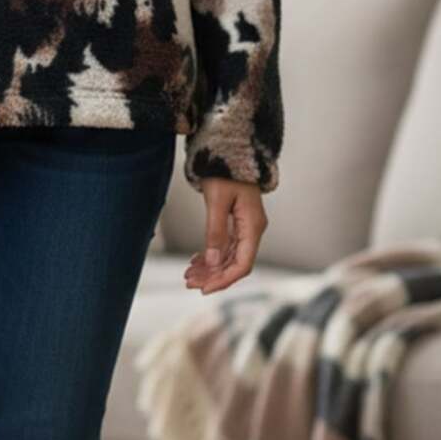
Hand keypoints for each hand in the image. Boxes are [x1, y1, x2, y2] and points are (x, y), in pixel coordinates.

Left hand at [183, 178, 267, 294]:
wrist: (228, 150)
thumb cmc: (225, 170)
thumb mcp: (217, 201)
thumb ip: (216, 231)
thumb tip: (213, 262)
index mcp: (252, 226)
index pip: (242, 264)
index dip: (224, 279)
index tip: (205, 289)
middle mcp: (252, 229)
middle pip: (235, 263)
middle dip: (213, 276)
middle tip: (189, 283)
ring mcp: (245, 227)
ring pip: (228, 256)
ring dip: (209, 268)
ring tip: (188, 275)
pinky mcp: (236, 222)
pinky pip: (225, 246)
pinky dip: (210, 255)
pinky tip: (195, 262)